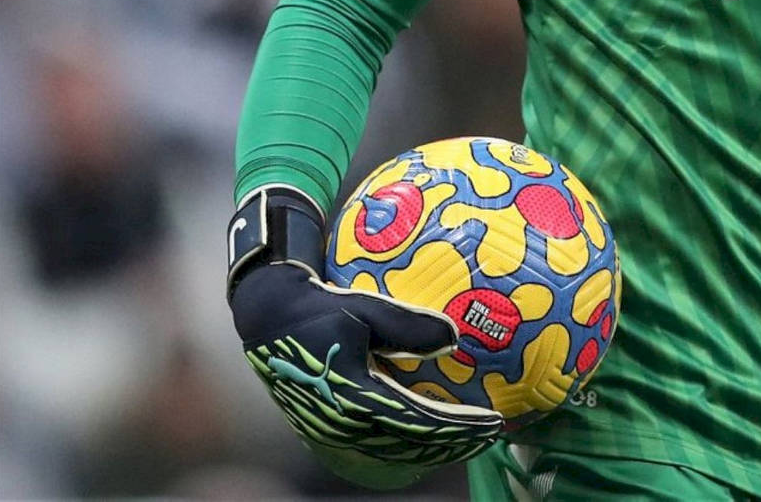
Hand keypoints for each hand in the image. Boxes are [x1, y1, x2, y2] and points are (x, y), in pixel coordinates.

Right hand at [227, 185, 502, 489]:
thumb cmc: (319, 308)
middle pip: (412, 445)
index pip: (420, 422)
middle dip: (454, 444)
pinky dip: (411, 443)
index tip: (492, 421)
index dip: (459, 428)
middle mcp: (344, 423)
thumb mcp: (364, 308)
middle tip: (491, 432)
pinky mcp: (329, 427)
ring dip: (435, 448)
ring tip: (469, 438)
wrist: (268, 319)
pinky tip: (432, 434)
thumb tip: (453, 339)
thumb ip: (408, 326)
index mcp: (355, 396)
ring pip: (396, 451)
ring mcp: (334, 430)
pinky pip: (379, 444)